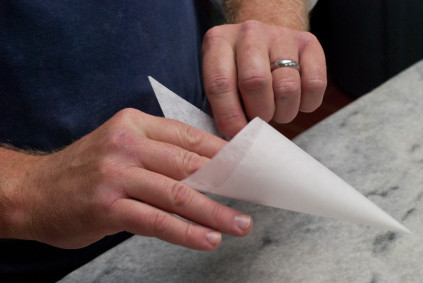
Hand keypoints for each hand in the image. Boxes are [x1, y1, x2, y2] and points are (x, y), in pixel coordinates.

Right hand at [4, 109, 251, 249]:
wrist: (33, 191)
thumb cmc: (86, 170)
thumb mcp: (122, 147)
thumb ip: (160, 153)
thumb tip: (206, 167)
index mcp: (135, 124)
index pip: (190, 136)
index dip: (224, 153)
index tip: (248, 166)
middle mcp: (126, 144)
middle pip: (189, 163)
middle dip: (227, 182)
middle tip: (254, 196)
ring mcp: (116, 175)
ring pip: (178, 192)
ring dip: (214, 212)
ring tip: (239, 224)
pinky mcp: (107, 207)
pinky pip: (157, 220)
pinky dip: (186, 231)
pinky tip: (207, 239)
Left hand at [202, 20, 326, 137]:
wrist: (264, 40)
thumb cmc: (237, 72)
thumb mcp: (220, 83)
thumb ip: (221, 107)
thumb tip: (234, 137)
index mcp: (218, 42)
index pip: (220, 82)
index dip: (228, 115)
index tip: (236, 134)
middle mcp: (249, 33)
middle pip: (255, 81)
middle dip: (258, 112)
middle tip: (259, 120)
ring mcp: (280, 35)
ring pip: (287, 87)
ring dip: (283, 112)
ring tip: (275, 110)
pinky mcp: (308, 42)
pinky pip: (315, 84)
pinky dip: (306, 103)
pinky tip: (296, 101)